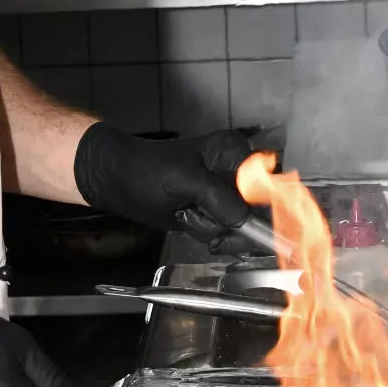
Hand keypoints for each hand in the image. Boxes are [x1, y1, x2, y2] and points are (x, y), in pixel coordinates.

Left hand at [73, 123, 253, 244]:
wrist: (119, 182)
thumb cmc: (145, 171)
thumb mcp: (182, 181)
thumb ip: (217, 198)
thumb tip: (245, 219)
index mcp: (234, 152)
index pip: (268, 185)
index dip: (263, 210)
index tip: (247, 227)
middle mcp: (237, 172)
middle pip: (260, 212)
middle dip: (233, 225)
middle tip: (204, 223)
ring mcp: (228, 194)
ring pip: (242, 228)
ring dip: (213, 229)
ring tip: (186, 213)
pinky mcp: (217, 212)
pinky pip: (227, 234)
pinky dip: (208, 234)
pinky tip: (187, 221)